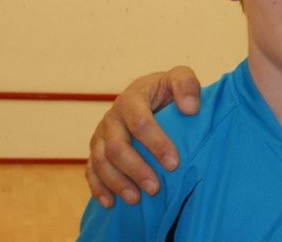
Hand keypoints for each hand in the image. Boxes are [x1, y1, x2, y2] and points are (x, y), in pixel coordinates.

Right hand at [84, 66, 201, 207]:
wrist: (150, 95)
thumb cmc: (167, 90)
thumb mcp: (179, 78)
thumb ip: (186, 85)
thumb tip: (190, 108)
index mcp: (131, 99)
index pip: (140, 123)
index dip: (156, 144)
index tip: (173, 164)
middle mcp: (111, 117)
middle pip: (117, 147)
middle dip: (136, 169)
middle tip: (155, 188)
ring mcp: (101, 135)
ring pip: (101, 162)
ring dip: (117, 183)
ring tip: (136, 199)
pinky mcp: (96, 150)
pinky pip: (91, 170)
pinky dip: (98, 188)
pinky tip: (110, 203)